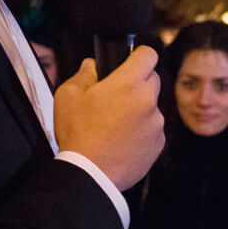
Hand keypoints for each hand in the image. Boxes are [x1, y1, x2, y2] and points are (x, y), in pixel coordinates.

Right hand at [52, 46, 164, 190]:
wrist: (90, 173)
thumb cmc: (78, 133)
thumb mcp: (69, 95)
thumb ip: (84, 74)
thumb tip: (93, 65)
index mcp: (129, 83)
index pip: (149, 55)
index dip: (139, 55)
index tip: (130, 61)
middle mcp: (148, 101)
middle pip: (153, 79)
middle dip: (138, 82)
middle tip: (116, 95)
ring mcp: (156, 124)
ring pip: (152, 106)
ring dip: (139, 108)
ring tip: (114, 123)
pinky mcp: (159, 143)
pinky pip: (152, 128)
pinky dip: (141, 130)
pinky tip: (121, 139)